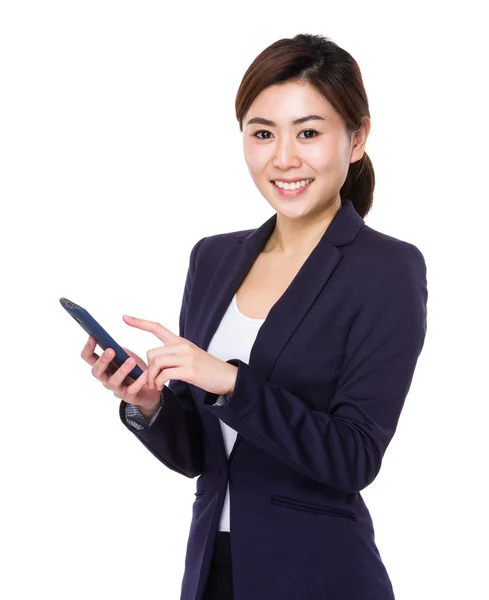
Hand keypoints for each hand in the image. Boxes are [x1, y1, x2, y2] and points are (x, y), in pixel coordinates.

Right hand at [81, 335, 160, 412]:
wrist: (149, 388)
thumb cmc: (134, 369)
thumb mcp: (126, 356)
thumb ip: (119, 350)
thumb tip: (111, 341)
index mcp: (103, 367)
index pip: (89, 358)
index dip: (88, 348)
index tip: (92, 336)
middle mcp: (106, 379)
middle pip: (96, 372)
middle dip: (102, 361)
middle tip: (110, 350)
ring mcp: (116, 389)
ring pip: (113, 381)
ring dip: (122, 370)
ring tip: (131, 360)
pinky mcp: (129, 396)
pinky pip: (132, 389)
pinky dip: (139, 381)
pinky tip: (145, 373)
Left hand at [122, 314, 237, 395]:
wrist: (227, 377)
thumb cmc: (207, 369)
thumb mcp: (189, 357)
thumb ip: (173, 356)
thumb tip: (155, 362)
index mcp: (181, 342)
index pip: (157, 327)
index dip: (139, 323)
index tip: (124, 317)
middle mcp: (182, 346)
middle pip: (152, 352)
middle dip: (148, 368)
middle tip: (150, 380)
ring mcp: (186, 357)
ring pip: (156, 363)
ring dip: (151, 377)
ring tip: (155, 385)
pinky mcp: (189, 370)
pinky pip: (164, 374)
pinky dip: (159, 382)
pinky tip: (161, 387)